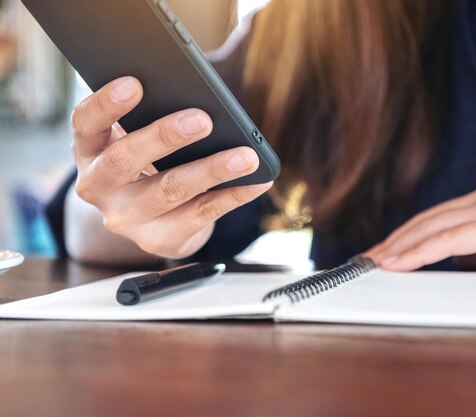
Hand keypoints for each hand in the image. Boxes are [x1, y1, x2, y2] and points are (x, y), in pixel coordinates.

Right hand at [71, 76, 271, 258]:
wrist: (151, 219)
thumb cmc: (149, 160)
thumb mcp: (137, 135)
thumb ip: (153, 113)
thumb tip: (201, 97)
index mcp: (90, 150)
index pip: (86, 123)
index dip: (106, 104)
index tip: (134, 84)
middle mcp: (99, 186)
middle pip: (125, 160)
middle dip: (165, 137)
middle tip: (202, 119)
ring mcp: (126, 218)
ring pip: (169, 191)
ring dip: (211, 170)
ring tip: (246, 156)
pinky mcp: (159, 240)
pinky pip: (201, 215)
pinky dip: (234, 195)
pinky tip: (257, 180)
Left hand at [366, 181, 475, 272]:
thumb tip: (464, 257)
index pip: (437, 216)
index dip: (406, 234)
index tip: (385, 250)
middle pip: (427, 219)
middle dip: (393, 240)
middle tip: (367, 258)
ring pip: (432, 228)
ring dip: (398, 247)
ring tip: (373, 263)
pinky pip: (451, 241)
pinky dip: (421, 252)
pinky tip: (400, 263)